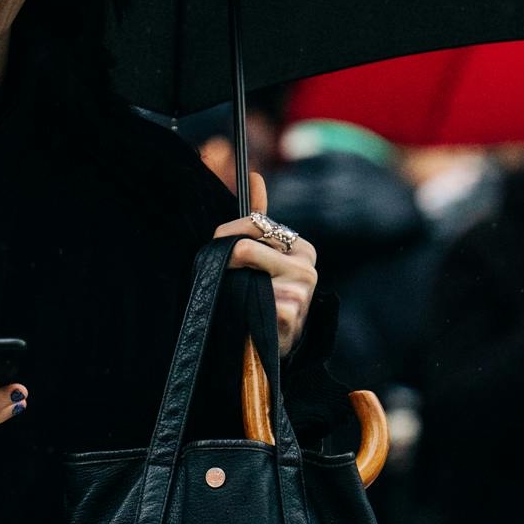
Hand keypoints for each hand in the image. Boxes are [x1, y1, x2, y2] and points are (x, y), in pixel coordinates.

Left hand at [214, 169, 316, 356]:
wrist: (275, 348)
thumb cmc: (266, 299)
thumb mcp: (265, 257)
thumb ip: (260, 219)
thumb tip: (254, 175)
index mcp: (302, 248)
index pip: (256, 223)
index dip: (228, 234)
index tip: (217, 248)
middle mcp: (306, 265)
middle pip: (245, 247)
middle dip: (225, 260)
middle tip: (222, 277)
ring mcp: (300, 289)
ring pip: (244, 272)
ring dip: (232, 287)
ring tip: (241, 300)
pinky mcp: (289, 312)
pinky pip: (248, 299)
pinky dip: (240, 308)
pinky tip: (249, 319)